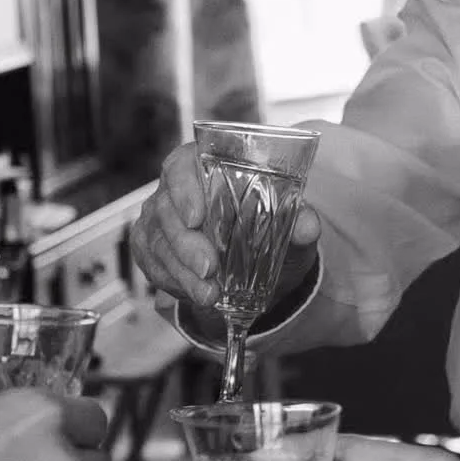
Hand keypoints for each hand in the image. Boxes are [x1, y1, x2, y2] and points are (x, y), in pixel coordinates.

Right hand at [131, 141, 320, 308]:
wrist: (256, 267)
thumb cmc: (267, 234)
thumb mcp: (289, 229)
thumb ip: (299, 223)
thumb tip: (308, 226)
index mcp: (204, 167)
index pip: (181, 166)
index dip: (184, 189)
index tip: (196, 217)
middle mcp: (174, 190)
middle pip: (166, 210)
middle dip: (186, 245)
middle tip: (209, 269)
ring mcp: (158, 220)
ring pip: (158, 243)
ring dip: (182, 272)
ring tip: (208, 294)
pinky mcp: (151, 248)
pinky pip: (153, 266)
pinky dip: (174, 283)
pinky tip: (196, 294)